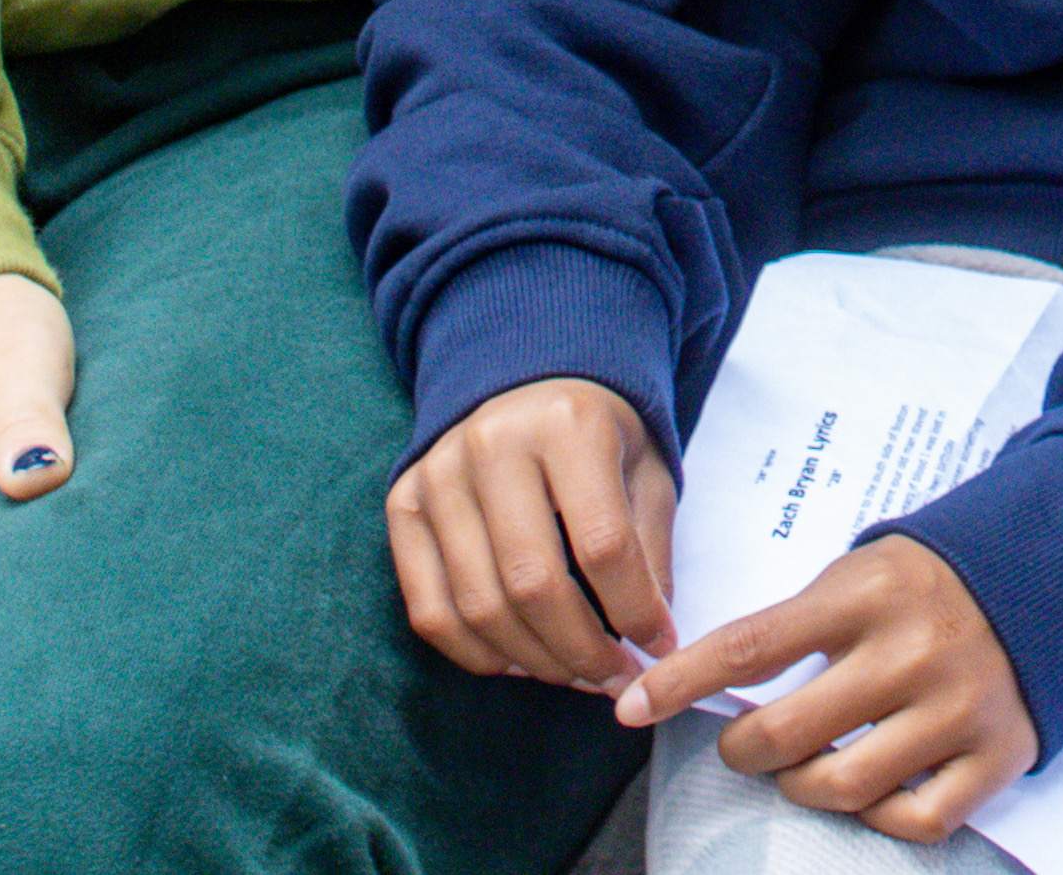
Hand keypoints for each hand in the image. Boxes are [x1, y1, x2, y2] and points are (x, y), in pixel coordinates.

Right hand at [389, 375, 676, 691]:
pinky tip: (522, 661)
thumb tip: (651, 635)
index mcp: (567, 427)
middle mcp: (492, 445)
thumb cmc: (596, 436)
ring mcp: (437, 476)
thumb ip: (649, 548)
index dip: (634, 610)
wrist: (525, 383)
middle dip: (582, 650)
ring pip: (478, 606)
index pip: (601, 543)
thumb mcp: (645, 471)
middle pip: (533, 584)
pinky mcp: (403, 505)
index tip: (659, 647)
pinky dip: (477, 654)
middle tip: (616, 679)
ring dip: (534, 661)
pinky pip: (430, 610)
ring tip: (577, 676)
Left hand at [624, 532, 1040, 848]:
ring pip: (841, 786)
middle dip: (743, 750)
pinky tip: (870, 790)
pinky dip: (877, 816)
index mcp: (869, 592)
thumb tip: (704, 685)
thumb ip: (796, 625)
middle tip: (745, 746)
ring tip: (806, 769)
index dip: (680, 683)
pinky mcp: (997, 754)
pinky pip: (915, 819)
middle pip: (786, 733)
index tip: (629, 707)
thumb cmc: (926, 585)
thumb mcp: (861, 572)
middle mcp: (913, 650)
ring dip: (801, 787)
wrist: (1049, 577)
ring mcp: (958, 706)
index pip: (751, 645)